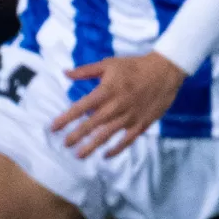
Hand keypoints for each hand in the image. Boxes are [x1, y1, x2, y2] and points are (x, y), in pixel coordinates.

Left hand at [51, 52, 187, 156]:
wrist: (164, 71)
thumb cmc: (134, 66)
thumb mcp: (109, 64)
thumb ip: (86, 71)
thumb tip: (65, 73)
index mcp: (106, 91)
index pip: (80, 107)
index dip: (66, 118)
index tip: (53, 128)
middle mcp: (115, 106)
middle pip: (91, 125)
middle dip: (76, 136)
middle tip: (64, 144)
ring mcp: (129, 117)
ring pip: (107, 135)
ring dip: (92, 146)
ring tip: (79, 155)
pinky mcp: (141, 123)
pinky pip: (126, 140)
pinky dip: (116, 149)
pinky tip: (106, 155)